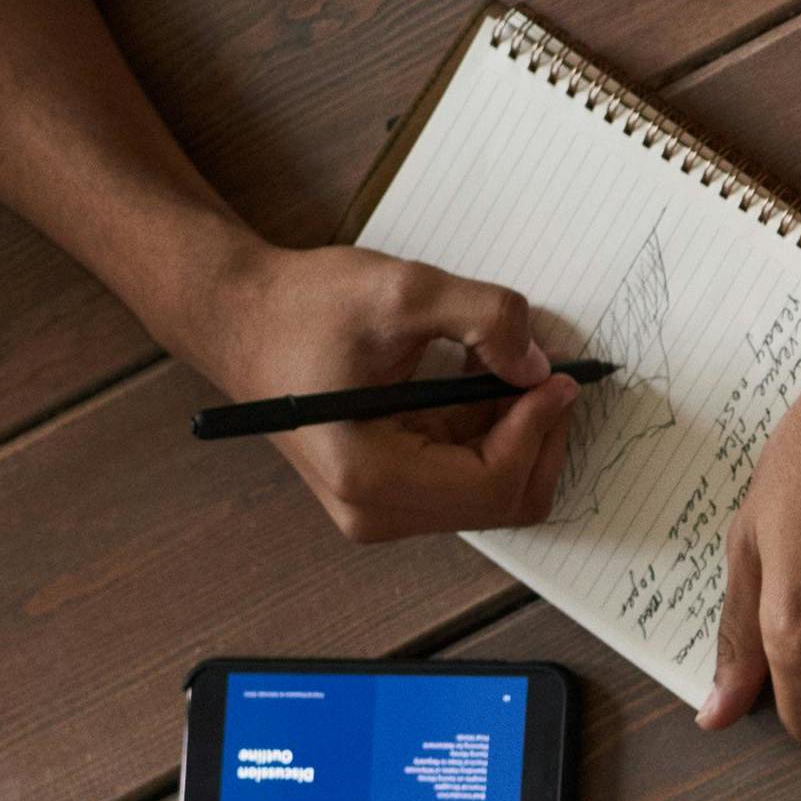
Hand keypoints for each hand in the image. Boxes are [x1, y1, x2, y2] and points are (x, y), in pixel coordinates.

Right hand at [189, 242, 580, 544]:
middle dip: (539, 434)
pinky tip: (483, 380)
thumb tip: (539, 367)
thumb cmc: (303, 306)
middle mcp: (374, 510)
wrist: (242, 317)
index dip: (540, 427)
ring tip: (506, 365)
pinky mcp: (390, 489)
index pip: (494, 483)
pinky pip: (471, 476)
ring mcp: (382, 507)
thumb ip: (486, 318)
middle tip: (548, 371)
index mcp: (368, 477)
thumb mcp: (402, 290)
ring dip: (520, 432)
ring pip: (496, 492)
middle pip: (505, 500)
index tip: (558, 375)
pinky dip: (495, 432)